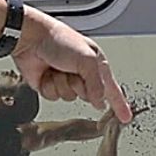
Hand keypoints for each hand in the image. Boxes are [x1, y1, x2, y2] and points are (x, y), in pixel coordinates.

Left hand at [11, 12, 132, 123]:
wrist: (30, 38)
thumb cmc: (58, 39)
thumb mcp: (87, 59)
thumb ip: (97, 84)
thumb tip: (100, 103)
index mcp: (95, 62)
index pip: (112, 87)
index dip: (119, 103)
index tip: (125, 117)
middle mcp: (81, 71)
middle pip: (89, 95)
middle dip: (80, 86)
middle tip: (73, 71)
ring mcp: (64, 78)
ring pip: (69, 97)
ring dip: (63, 84)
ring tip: (57, 69)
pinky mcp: (49, 84)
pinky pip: (54, 97)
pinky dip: (50, 86)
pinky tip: (46, 73)